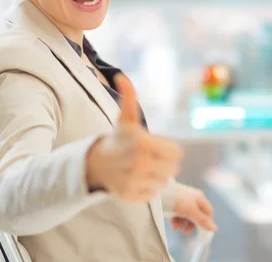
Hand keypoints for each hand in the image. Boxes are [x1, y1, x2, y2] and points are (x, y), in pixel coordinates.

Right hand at [86, 74, 182, 201]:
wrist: (96, 163)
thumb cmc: (118, 139)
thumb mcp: (125, 119)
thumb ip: (129, 97)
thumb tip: (121, 77)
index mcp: (142, 143)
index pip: (176, 153)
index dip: (170, 150)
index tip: (159, 148)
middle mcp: (138, 163)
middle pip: (172, 169)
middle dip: (165, 163)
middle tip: (153, 159)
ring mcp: (134, 181)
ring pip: (164, 182)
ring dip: (158, 176)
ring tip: (145, 169)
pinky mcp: (130, 195)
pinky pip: (153, 194)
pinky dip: (148, 188)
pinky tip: (138, 179)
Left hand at [170, 185, 216, 233]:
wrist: (161, 191)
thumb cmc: (178, 200)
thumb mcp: (191, 212)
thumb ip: (202, 220)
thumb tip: (214, 228)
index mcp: (200, 198)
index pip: (208, 213)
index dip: (206, 222)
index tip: (200, 231)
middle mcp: (194, 198)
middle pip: (197, 215)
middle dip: (191, 224)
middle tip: (184, 231)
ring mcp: (185, 199)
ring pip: (187, 214)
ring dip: (182, 223)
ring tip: (175, 227)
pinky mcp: (176, 201)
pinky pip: (179, 212)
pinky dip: (177, 218)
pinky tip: (172, 222)